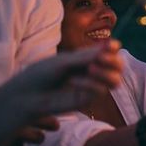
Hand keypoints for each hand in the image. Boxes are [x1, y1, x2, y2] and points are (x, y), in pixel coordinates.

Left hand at [0, 41, 122, 145]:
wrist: (27, 96)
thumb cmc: (41, 74)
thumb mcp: (64, 61)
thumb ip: (87, 56)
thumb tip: (112, 46)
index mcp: (86, 58)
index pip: (109, 51)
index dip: (113, 47)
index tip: (111, 46)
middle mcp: (92, 71)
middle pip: (118, 66)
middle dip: (114, 61)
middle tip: (101, 58)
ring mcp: (91, 86)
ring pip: (115, 80)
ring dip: (106, 73)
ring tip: (90, 69)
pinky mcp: (88, 100)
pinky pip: (101, 91)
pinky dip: (89, 84)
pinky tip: (73, 82)